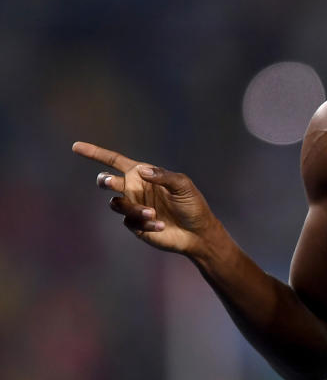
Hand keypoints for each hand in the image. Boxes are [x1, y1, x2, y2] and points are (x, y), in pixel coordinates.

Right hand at [72, 141, 221, 255]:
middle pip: (107, 181)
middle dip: (106, 181)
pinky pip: (129, 222)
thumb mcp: (183, 186)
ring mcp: (133, 207)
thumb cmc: (192, 205)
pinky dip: (145, 223)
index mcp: (142, 174)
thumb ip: (163, 176)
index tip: (76, 147)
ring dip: (133, 208)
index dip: (95, 153)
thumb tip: (142, 170)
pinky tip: (160, 225)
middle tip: (111, 182)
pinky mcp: (135, 225)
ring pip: (116, 204)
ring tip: (152, 213)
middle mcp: (134, 189)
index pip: (114, 161)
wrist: (197, 232)